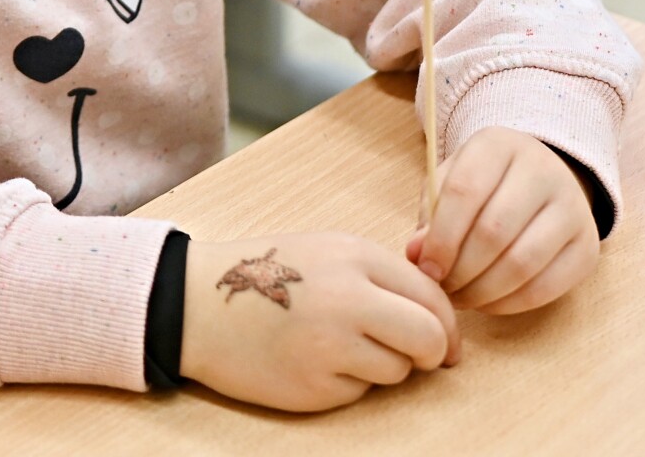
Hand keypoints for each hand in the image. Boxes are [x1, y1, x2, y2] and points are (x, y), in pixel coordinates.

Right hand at [179, 230, 458, 410]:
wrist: (197, 303)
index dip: (448, 325)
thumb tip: (440, 322)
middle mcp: (348, 299)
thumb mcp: (327, 252)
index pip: (431, 295)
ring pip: (398, 371)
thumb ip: (381, 277)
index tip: (448, 342)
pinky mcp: (314, 386)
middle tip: (422, 358)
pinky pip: (359, 393)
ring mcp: (331, 346)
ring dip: (384, 367)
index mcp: (354, 256)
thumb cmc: (266, 274)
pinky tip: (314, 363)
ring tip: (342, 348)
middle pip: (428, 338)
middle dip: (434, 354)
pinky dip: (347, 383)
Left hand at [405, 127, 598, 315]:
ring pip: (522, 263)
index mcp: (499, 145)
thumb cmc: (483, 184)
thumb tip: (417, 256)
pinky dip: (510, 303)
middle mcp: (543, 170)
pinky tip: (488, 301)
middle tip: (443, 288)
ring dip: (483, 291)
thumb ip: (431, 217)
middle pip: (494, 231)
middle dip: (461, 270)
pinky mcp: (587, 246)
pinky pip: (546, 287)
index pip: (465, 191)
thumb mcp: (450, 184)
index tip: (425, 269)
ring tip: (461, 298)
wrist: (541, 181)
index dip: (441, 237)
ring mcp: (573, 208)